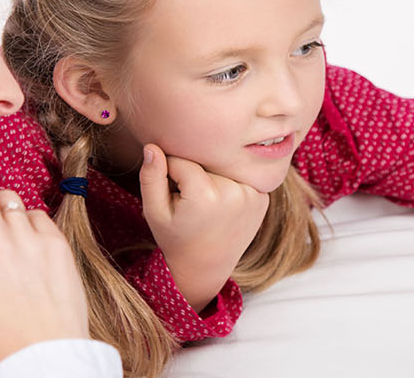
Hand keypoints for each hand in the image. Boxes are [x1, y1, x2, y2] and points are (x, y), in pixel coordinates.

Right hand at [138, 143, 269, 312]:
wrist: (205, 266)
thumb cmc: (175, 237)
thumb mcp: (154, 211)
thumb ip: (151, 177)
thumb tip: (152, 147)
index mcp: (205, 195)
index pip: (180, 160)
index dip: (169, 172)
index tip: (171, 193)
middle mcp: (234, 192)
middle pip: (204, 162)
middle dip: (192, 174)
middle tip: (189, 202)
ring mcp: (253, 195)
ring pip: (222, 168)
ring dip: (212, 178)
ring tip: (206, 205)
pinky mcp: (262, 198)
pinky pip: (238, 177)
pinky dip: (229, 185)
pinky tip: (222, 206)